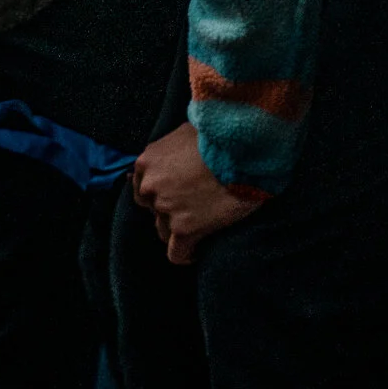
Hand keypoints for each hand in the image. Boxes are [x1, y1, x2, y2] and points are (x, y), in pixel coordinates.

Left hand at [130, 122, 261, 262]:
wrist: (243, 149)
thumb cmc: (220, 137)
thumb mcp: (186, 133)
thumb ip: (173, 149)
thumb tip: (179, 152)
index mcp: (147, 162)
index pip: (144, 187)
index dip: (161, 193)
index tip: (178, 196)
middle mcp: (150, 186)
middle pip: (152, 208)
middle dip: (169, 210)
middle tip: (193, 209)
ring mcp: (165, 208)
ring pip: (163, 231)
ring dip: (178, 231)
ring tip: (200, 229)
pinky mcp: (185, 229)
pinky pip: (177, 253)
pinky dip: (186, 255)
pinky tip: (198, 251)